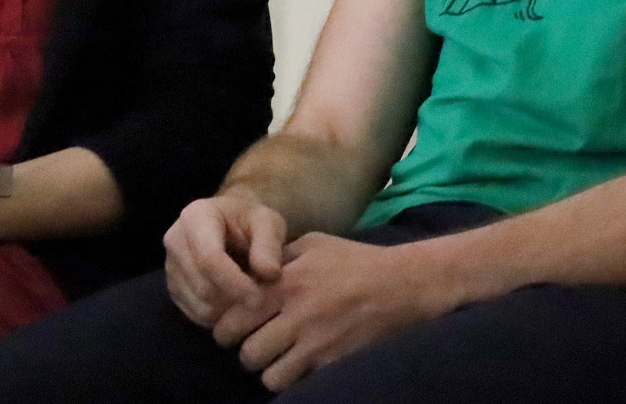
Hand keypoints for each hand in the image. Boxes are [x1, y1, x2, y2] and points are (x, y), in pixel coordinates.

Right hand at [163, 193, 287, 339]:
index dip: (234, 283)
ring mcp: (170, 267)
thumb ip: (269, 245)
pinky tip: (236, 302)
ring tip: (250, 296)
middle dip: (235, 299)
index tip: (259, 299)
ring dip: (229, 310)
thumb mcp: (269, 223)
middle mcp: (175, 241)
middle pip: (203, 287)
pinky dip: (220, 317)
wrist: (233, 225)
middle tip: (262, 298)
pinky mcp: (173, 289)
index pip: (209, 259)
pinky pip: (196, 315)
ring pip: (200, 305)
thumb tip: (269, 273)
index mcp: (195, 217)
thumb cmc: (251, 222)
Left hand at [238, 234, 453, 391]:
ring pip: (264, 371)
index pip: (235, 311)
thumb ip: (280, 255)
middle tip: (249, 343)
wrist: (400, 285)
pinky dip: (286, 377)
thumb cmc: (355, 261)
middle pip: (244, 348)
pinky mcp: (330, 361)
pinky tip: (293, 366)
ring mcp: (314, 340)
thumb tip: (250, 266)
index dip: (225, 322)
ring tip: (272, 357)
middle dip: (240, 349)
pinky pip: (290, 382)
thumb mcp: (315, 244)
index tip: (232, 323)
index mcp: (287, 281)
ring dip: (263, 367)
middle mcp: (295, 312)